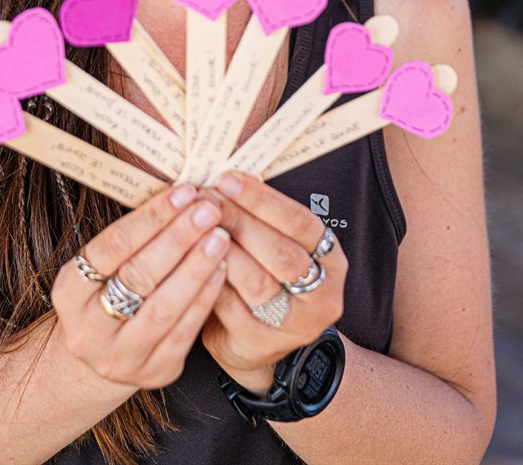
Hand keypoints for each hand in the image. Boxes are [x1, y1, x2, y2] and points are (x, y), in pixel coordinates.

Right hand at [51, 183, 229, 388]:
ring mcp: (121, 356)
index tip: (183, 192)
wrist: (104, 356)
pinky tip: (221, 269)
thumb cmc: (108, 292)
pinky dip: (206, 296)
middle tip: (208, 209)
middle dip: (178, 238)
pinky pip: (185, 330)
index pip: (111, 247)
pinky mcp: (155, 371)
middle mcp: (88, 330)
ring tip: (219, 236)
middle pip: (138, 275)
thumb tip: (179, 193)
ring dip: (196, 267)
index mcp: (68, 292)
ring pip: (165, 307)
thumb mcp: (102, 267)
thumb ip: (133, 236)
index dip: (150, 218)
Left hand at [202, 173, 346, 390]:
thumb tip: (222, 177)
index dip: (262, 199)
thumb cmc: (265, 276)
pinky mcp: (263, 344)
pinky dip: (211, 281)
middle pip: (280, 252)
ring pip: (257, 282)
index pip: (299, 221)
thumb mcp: (276, 244)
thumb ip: (260, 217)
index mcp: (330, 258)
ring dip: (222, 251)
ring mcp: (295, 324)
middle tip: (206, 201)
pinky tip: (192, 262)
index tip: (227, 179)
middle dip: (239, 222)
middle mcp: (321, 293)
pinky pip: (232, 309)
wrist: (258, 342)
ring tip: (196, 228)